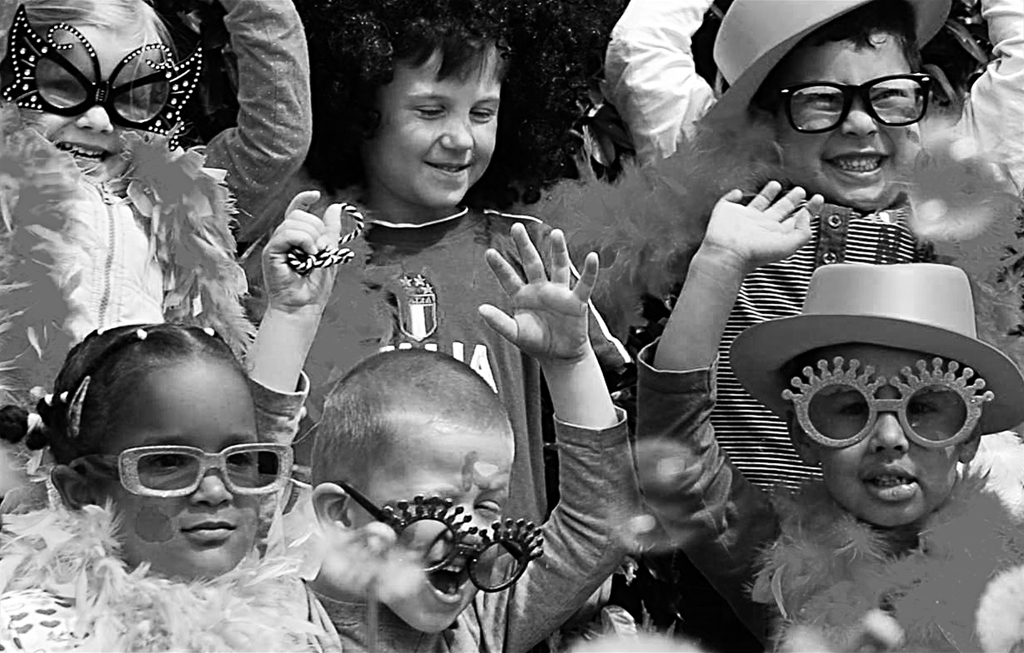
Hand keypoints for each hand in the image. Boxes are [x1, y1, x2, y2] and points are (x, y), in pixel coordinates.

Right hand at [262, 190, 342, 314]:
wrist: (305, 306)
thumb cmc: (315, 286)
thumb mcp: (330, 252)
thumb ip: (331, 230)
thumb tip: (335, 206)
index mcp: (297, 238)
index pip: (296, 209)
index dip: (303, 198)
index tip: (316, 195)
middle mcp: (284, 239)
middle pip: (299, 214)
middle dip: (316, 227)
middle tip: (321, 249)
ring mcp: (276, 245)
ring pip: (294, 222)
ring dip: (312, 237)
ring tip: (315, 255)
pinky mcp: (271, 252)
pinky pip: (287, 233)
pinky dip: (303, 241)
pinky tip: (309, 255)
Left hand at [479, 223, 596, 364]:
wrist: (560, 356)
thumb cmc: (537, 342)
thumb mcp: (515, 333)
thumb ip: (499, 322)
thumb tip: (480, 309)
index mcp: (523, 296)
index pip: (509, 278)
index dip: (500, 266)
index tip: (489, 252)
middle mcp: (540, 289)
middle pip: (532, 263)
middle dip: (525, 245)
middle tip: (516, 228)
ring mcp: (559, 293)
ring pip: (558, 267)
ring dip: (558, 251)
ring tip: (556, 233)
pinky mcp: (576, 301)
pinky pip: (584, 284)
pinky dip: (590, 271)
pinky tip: (592, 258)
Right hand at [701, 181, 821, 274]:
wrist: (728, 253)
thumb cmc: (756, 252)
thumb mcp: (788, 245)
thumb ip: (802, 231)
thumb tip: (806, 215)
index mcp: (776, 232)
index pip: (796, 219)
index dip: (808, 209)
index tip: (818, 198)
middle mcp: (762, 224)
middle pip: (780, 209)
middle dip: (791, 200)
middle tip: (800, 190)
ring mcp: (744, 218)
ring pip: (759, 203)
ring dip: (767, 194)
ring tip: (776, 184)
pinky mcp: (727, 211)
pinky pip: (730, 201)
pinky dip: (733, 195)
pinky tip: (738, 192)